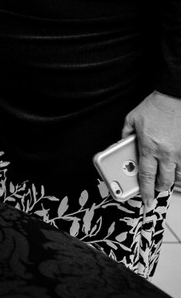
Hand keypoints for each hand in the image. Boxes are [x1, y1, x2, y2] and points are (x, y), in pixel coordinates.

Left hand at [122, 91, 180, 205]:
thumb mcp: (131, 120)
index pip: (146, 176)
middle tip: (153, 187)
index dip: (145, 191)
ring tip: (164, 177)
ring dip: (170, 179)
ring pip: (178, 176)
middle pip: (164, 180)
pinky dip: (180, 169)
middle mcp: (166, 152)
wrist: (174, 97)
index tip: (145, 200)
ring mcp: (180, 151)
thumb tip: (122, 146)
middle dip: (158, 187)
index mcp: (149, 146)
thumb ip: (125, 135)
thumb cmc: (154, 107)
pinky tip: (175, 166)